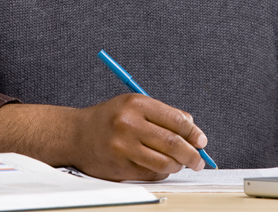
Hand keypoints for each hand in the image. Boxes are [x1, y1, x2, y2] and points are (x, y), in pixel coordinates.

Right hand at [71, 93, 206, 180]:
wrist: (76, 135)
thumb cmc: (109, 119)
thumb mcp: (135, 105)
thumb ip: (164, 115)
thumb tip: (193, 131)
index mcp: (137, 104)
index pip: (177, 120)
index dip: (194, 133)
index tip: (201, 141)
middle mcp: (129, 125)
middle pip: (173, 143)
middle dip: (192, 154)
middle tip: (199, 159)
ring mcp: (123, 148)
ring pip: (164, 162)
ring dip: (177, 166)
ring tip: (180, 163)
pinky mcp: (119, 167)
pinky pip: (150, 174)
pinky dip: (161, 172)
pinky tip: (160, 167)